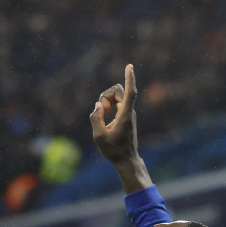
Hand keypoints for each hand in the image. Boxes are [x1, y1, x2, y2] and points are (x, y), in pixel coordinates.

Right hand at [89, 64, 151, 193]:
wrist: (126, 160)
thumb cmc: (113, 150)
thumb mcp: (98, 136)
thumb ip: (96, 118)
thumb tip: (98, 104)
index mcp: (125, 116)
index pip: (129, 93)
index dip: (129, 79)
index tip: (130, 66)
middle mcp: (129, 111)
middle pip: (118, 90)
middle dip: (106, 95)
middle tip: (101, 111)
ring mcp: (128, 112)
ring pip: (116, 95)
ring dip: (106, 100)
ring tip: (102, 114)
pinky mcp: (125, 115)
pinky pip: (116, 102)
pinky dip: (108, 105)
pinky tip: (104, 114)